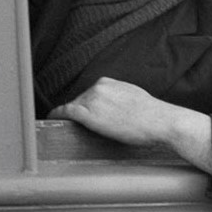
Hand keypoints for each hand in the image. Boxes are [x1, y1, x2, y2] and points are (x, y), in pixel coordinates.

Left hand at [48, 77, 211, 174]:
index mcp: (108, 82)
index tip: (81, 114)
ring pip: (72, 109)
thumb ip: (118, 98)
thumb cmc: (152, 115)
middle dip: (79, 114)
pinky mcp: (87, 113)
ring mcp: (91, 99)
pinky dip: (56, 116)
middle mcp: (97, 87)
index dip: (85, 107)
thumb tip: (112, 109)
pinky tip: (51, 121)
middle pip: (79, 101)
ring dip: (69, 118)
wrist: (160, 121)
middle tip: (76, 128)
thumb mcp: (133, 97)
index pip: (89, 95)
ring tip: (66, 128)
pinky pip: (64, 113)